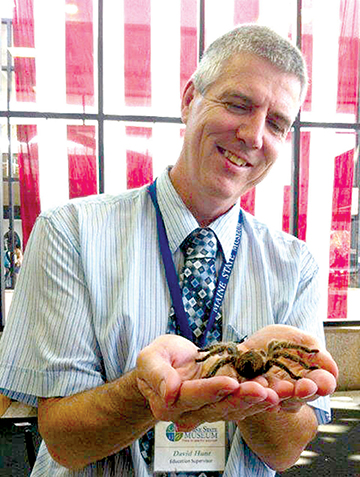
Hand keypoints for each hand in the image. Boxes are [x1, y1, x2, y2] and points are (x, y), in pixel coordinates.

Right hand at [136, 334, 279, 430]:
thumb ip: (157, 374)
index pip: (193, 397)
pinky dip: (260, 401)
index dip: (212, 390)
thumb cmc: (157, 358)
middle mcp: (191, 413)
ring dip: (257, 402)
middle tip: (263, 390)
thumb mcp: (149, 359)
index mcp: (171, 403)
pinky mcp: (222, 404)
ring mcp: (208, 410)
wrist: (167, 364)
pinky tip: (277, 396)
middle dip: (243, 399)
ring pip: (234, 409)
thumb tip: (169, 393)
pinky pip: (242, 405)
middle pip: (218, 407)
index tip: (231, 382)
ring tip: (276, 394)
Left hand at [239, 324, 337, 412]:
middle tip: (305, 387)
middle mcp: (290, 391)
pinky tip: (260, 387)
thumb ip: (315, 352)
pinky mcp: (250, 392)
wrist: (251, 343)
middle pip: (299, 396)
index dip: (322, 385)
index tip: (324, 384)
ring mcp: (270, 394)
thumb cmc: (279, 341)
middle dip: (302, 391)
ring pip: (277, 399)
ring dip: (280, 394)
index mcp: (307, 378)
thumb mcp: (299, 339)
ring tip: (283, 388)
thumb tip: (332, 370)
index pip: (319, 384)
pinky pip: (253, 395)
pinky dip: (257, 391)